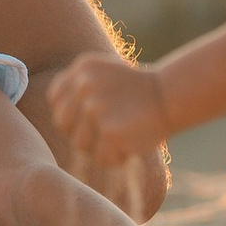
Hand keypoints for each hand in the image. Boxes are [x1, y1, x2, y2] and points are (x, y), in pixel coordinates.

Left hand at [47, 53, 171, 167]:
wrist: (170, 95)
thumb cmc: (136, 90)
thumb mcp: (103, 76)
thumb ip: (76, 91)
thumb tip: (59, 121)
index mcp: (81, 69)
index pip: (56, 100)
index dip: (69, 113)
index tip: (86, 117)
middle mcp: (84, 86)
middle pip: (63, 124)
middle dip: (81, 132)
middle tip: (105, 130)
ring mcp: (96, 109)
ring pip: (80, 144)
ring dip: (99, 147)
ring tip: (120, 137)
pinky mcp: (110, 131)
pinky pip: (102, 157)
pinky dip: (116, 157)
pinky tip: (130, 144)